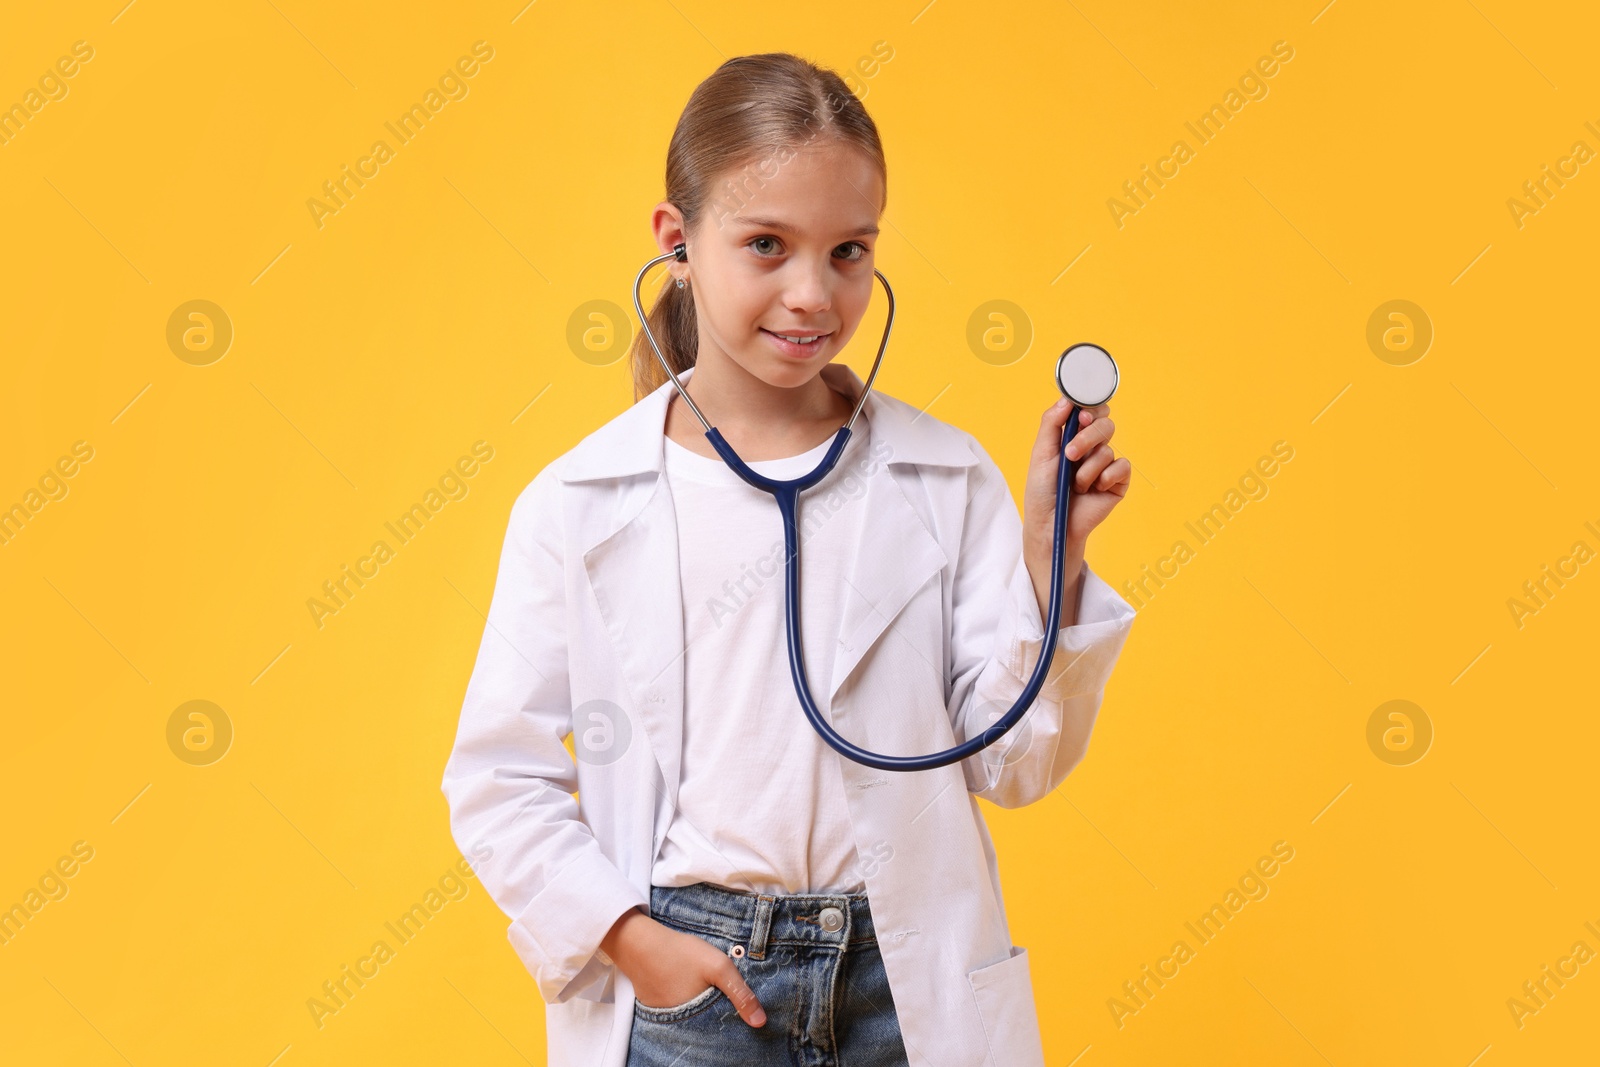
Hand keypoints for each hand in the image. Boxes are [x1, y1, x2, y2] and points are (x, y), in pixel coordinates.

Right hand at [601, 908, 766, 1026]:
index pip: (721, 1031)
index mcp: (696, 1021)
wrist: (638, 942)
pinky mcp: (654, 1005)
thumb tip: (761, 1022)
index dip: (732, 1022)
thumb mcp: (718, 967)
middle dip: (716, 1015)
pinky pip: (675, 1007)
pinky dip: (683, 998)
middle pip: (706, 1025)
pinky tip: (685, 982)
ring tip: (704, 987)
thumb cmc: (680, 953)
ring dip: (699, 1006)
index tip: (741, 1013)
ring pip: (690, 1016)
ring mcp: (664, 1016)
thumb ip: (741, 994)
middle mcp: (678, 1025)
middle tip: (719, 994)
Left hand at [1020, 398, 1130, 621]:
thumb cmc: (1043, 492)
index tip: (1081, 415)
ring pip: (1108, 448)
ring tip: (1075, 485)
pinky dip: (1106, 477)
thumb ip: (1052, 424)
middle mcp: (1091, 447)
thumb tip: (1067, 399)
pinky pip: (1122, 466)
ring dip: (1088, 468)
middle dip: (1087, 437)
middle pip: (1104, 424)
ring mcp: (1105, 464)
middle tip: (1071, 454)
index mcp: (1072, 436)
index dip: (1090, 409)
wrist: (1052, 525)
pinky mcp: (1117, 482)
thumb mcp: (1041, 454)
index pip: (1090, 411)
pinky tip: (1094, 490)